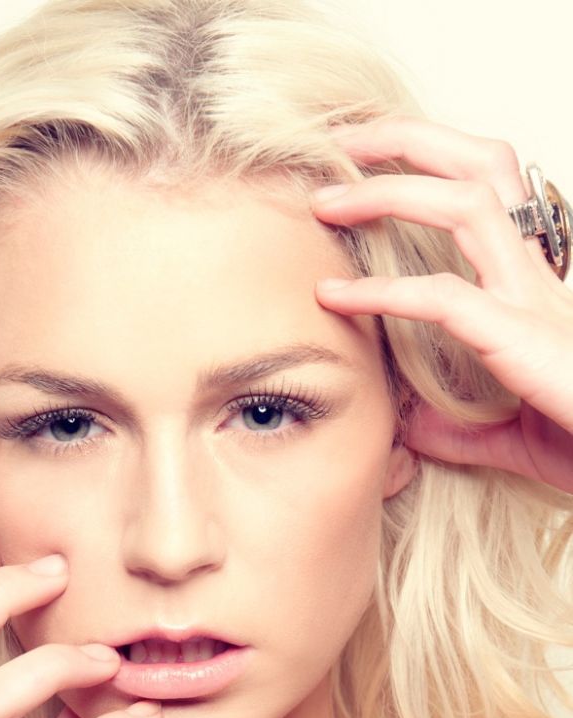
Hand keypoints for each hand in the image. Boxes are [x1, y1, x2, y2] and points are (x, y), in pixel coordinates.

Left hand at [310, 115, 572, 493]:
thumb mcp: (511, 436)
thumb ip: (459, 428)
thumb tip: (410, 427)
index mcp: (531, 289)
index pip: (485, 193)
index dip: (427, 164)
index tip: (363, 165)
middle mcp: (533, 278)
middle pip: (481, 167)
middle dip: (406, 140)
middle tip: (338, 141)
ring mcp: (532, 300)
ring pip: (467, 202)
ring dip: (389, 190)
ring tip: (324, 202)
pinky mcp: (521, 337)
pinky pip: (444, 296)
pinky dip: (381, 290)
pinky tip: (332, 295)